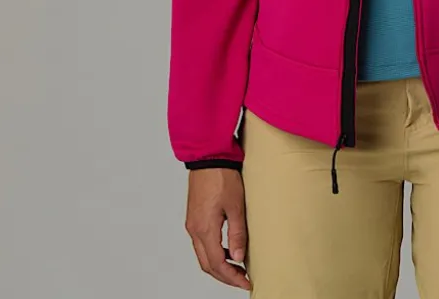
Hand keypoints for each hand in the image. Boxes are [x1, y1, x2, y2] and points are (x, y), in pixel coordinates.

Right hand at [185, 168, 251, 289]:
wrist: (208, 155)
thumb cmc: (223, 176)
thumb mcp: (236, 205)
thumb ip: (237, 233)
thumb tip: (239, 258)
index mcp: (204, 229)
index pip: (217, 264)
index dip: (232, 277)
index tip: (246, 282)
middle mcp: (194, 229)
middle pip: (207, 265)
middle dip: (225, 276)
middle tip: (243, 279)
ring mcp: (192, 223)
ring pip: (203, 255)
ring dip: (219, 265)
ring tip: (238, 266)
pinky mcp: (194, 216)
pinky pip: (202, 243)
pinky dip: (214, 251)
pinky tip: (228, 248)